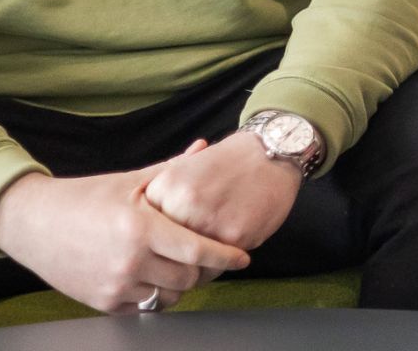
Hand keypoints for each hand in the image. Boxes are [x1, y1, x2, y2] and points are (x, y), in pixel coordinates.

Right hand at [0, 157, 250, 314]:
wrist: (35, 223)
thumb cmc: (85, 197)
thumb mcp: (131, 181)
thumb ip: (172, 169)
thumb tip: (203, 148)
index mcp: (141, 227)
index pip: (197, 250)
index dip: (226, 255)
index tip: (243, 256)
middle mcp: (130, 261)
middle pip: (188, 278)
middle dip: (202, 269)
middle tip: (206, 255)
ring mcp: (116, 286)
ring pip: (169, 297)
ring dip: (179, 283)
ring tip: (177, 263)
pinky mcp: (104, 303)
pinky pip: (144, 306)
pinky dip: (154, 292)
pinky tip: (151, 272)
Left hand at [144, 131, 302, 253]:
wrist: (270, 152)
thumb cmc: (228, 161)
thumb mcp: (186, 170)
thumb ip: (166, 199)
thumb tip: (150, 236)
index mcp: (166, 187)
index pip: (148, 232)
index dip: (158, 242)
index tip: (167, 244)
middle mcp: (182, 204)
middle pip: (167, 251)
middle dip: (176, 259)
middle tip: (187, 257)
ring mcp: (207, 222)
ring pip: (191, 265)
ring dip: (198, 265)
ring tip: (208, 253)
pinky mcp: (233, 237)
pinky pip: (218, 265)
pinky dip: (220, 263)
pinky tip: (227, 247)